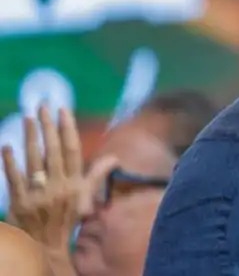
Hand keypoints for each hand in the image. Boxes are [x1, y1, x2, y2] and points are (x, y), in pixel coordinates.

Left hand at [2, 106, 113, 259]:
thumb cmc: (67, 218)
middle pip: (52, 151)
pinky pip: (14, 178)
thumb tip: (115, 158)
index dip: (68, 128)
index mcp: (75, 183)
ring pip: (34, 160)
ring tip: (28, 119)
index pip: (72, 150)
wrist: (45, 244)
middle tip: (42, 107)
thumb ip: (97, 175)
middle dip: (48, 127)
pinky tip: (7, 146)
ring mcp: (38, 194)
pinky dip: (10, 162)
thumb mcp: (86, 197)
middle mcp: (58, 186)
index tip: (63, 110)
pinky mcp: (19, 201)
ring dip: (30, 138)